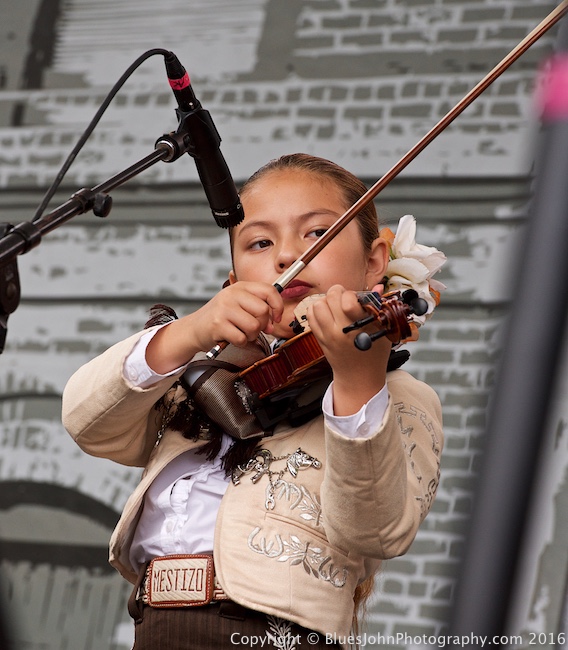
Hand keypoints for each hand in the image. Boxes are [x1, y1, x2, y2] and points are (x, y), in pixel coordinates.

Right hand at [146, 282, 282, 373]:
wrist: (194, 328)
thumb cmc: (219, 317)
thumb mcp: (238, 304)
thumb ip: (258, 308)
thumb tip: (273, 323)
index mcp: (240, 287)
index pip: (269, 290)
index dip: (278, 306)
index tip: (276, 317)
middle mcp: (232, 295)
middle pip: (263, 311)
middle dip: (262, 324)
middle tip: (253, 328)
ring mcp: (224, 309)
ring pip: (254, 326)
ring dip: (251, 335)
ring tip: (241, 332)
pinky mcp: (218, 325)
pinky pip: (242, 338)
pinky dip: (240, 342)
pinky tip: (232, 337)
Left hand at [306, 285, 390, 415]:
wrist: (359, 377)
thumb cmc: (374, 353)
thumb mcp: (384, 330)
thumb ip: (379, 307)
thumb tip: (377, 287)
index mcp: (360, 328)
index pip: (348, 301)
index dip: (352, 294)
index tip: (356, 299)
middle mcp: (341, 331)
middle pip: (331, 297)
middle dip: (339, 292)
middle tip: (345, 299)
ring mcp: (328, 335)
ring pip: (317, 304)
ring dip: (326, 301)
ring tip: (335, 306)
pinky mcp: (319, 338)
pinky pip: (310, 315)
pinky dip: (316, 310)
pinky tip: (327, 313)